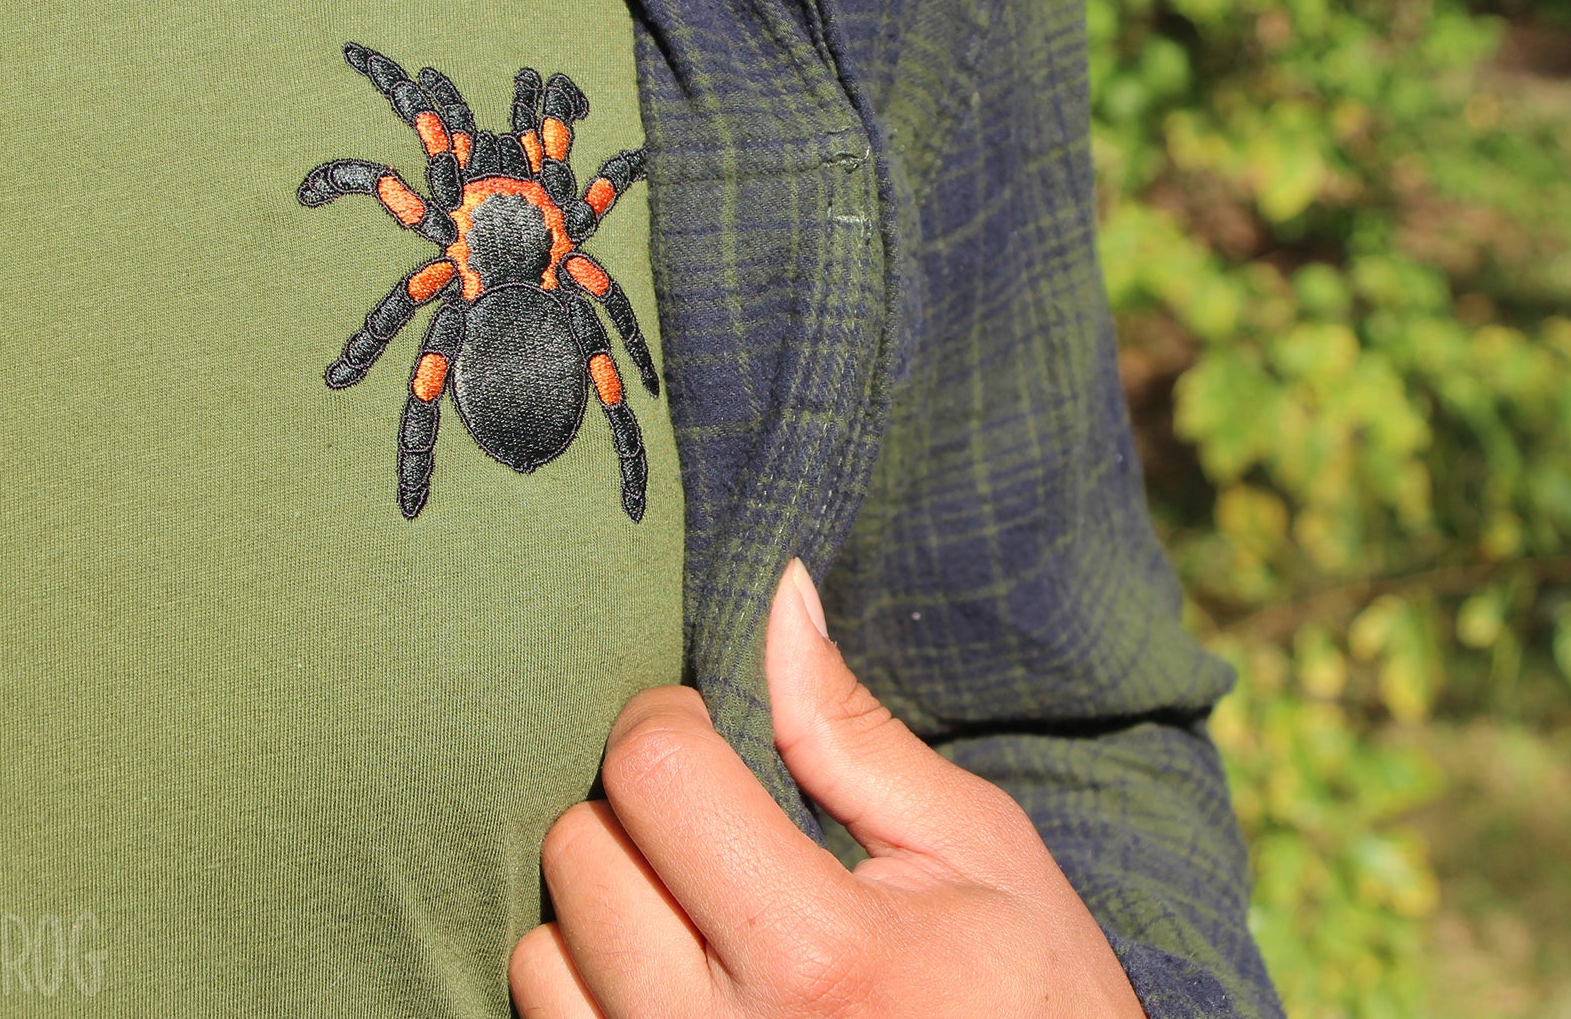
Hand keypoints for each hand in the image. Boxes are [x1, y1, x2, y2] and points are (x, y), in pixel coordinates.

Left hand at [510, 560, 1146, 1017]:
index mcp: (822, 954)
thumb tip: (780, 593)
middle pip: (581, 853)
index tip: (705, 727)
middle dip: (635, 809)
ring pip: (539, 955)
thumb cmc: (1031, 1001)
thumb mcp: (975, 850)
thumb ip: (849, 728)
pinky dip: (587, 988)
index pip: (654, 775)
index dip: (668, 719)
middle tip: (711, 822)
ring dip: (603, 907)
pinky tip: (673, 976)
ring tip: (694, 910)